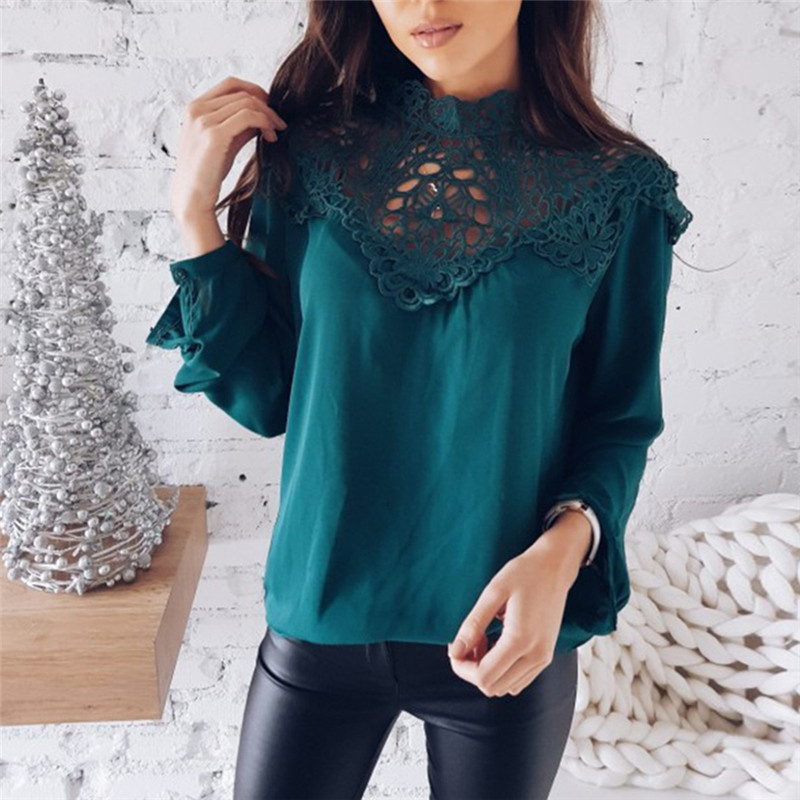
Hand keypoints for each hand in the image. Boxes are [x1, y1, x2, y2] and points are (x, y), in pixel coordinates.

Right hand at [170, 75, 288, 229]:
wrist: (192, 198)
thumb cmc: (206, 174)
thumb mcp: (224, 143)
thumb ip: (239, 126)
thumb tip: (262, 116)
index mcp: (194, 107)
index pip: (230, 84)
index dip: (254, 90)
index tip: (270, 106)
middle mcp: (196, 109)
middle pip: (241, 92)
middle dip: (266, 104)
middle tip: (279, 122)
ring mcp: (203, 121)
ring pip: (247, 103)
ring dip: (268, 115)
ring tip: (276, 132)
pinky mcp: (214, 135)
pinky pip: (248, 117)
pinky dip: (265, 123)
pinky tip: (271, 137)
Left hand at [446, 517, 590, 696]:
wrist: (555, 567)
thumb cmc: (525, 573)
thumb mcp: (493, 592)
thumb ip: (473, 624)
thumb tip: (455, 651)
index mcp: (520, 640)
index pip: (483, 677)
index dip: (462, 667)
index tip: (455, 646)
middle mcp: (536, 656)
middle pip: (493, 687)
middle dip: (472, 668)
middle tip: (469, 640)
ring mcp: (543, 658)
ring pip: (505, 686)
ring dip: (487, 670)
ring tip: (483, 639)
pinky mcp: (546, 655)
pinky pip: (518, 679)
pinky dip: (502, 669)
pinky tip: (496, 643)